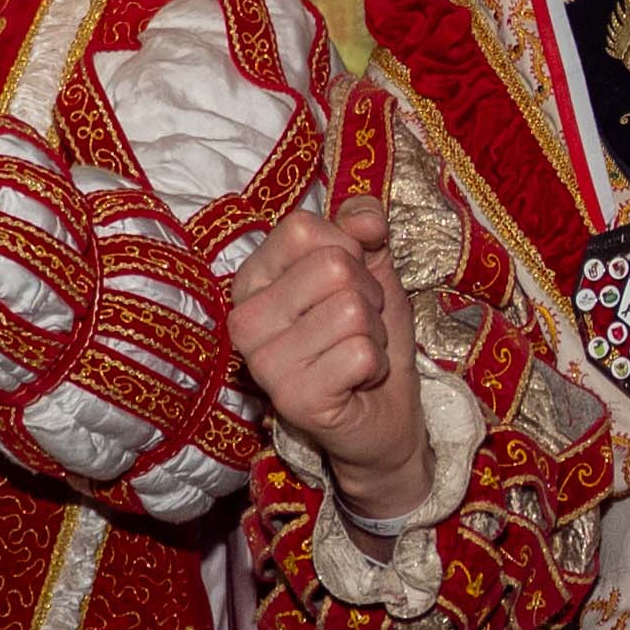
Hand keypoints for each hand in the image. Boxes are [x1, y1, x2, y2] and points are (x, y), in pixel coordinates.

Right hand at [229, 201, 433, 514]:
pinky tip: (358, 381)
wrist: (384, 413)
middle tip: (358, 326)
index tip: (348, 283)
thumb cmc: (367, 336)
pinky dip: (375, 364)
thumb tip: (365, 217)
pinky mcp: (293, 399)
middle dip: (368, 294)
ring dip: (373, 333)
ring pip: (351, 310)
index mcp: (252, 279)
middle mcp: (245, 318)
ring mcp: (264, 362)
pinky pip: (359, 352)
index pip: (302, 228)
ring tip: (357, 353)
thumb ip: (361, 228)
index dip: (347, 250)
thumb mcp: (369, 268)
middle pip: (333, 267)